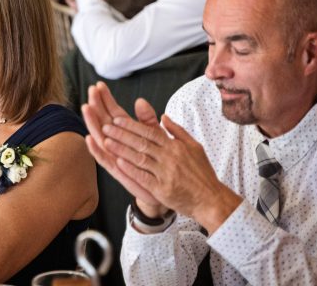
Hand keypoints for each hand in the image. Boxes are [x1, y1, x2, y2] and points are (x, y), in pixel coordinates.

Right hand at [82, 82, 163, 208]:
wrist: (163, 189)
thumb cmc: (157, 162)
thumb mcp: (154, 137)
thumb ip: (147, 120)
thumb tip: (140, 100)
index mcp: (126, 134)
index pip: (113, 113)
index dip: (106, 99)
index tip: (99, 85)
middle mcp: (117, 144)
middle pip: (103, 121)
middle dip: (97, 105)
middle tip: (91, 90)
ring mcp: (115, 157)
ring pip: (100, 137)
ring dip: (92, 122)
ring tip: (86, 107)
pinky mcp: (117, 171)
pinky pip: (103, 159)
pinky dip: (95, 149)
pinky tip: (89, 138)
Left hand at [101, 112, 241, 230]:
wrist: (211, 200)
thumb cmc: (201, 173)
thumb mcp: (194, 147)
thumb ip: (177, 131)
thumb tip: (164, 116)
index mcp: (175, 146)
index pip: (150, 132)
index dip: (132, 126)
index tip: (117, 120)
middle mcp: (169, 157)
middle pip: (141, 143)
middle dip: (121, 134)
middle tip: (105, 127)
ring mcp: (165, 173)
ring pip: (139, 158)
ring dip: (121, 149)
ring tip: (105, 142)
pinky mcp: (162, 189)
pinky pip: (143, 177)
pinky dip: (130, 169)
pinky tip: (118, 162)